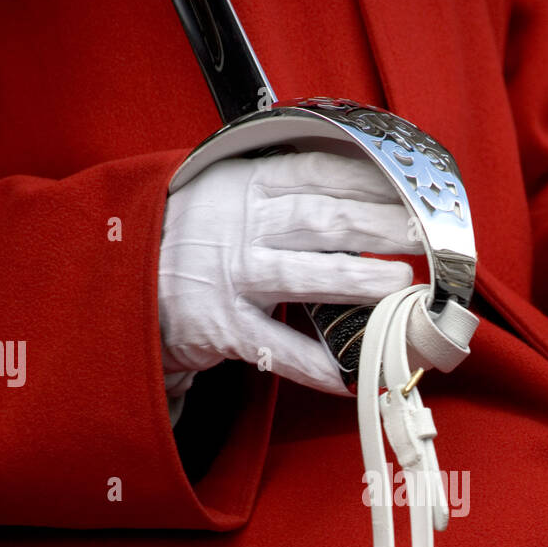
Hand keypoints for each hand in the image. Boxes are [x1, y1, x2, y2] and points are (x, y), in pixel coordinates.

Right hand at [158, 150, 420, 410]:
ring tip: (401, 285)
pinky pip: (275, 347)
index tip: (413, 188)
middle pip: (321, 221)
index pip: (318, 174)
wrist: (123, 276)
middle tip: (424, 233)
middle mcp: (241, 227)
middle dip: (378, 225)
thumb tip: (366, 182)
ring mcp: (231, 279)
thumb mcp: (230, 191)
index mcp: (248, 184)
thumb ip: (286, 186)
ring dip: (356, 280)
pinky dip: (313, 363)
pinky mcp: (222, 328)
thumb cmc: (196, 233)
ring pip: (302, 276)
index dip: (369, 180)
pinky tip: (348, 373)